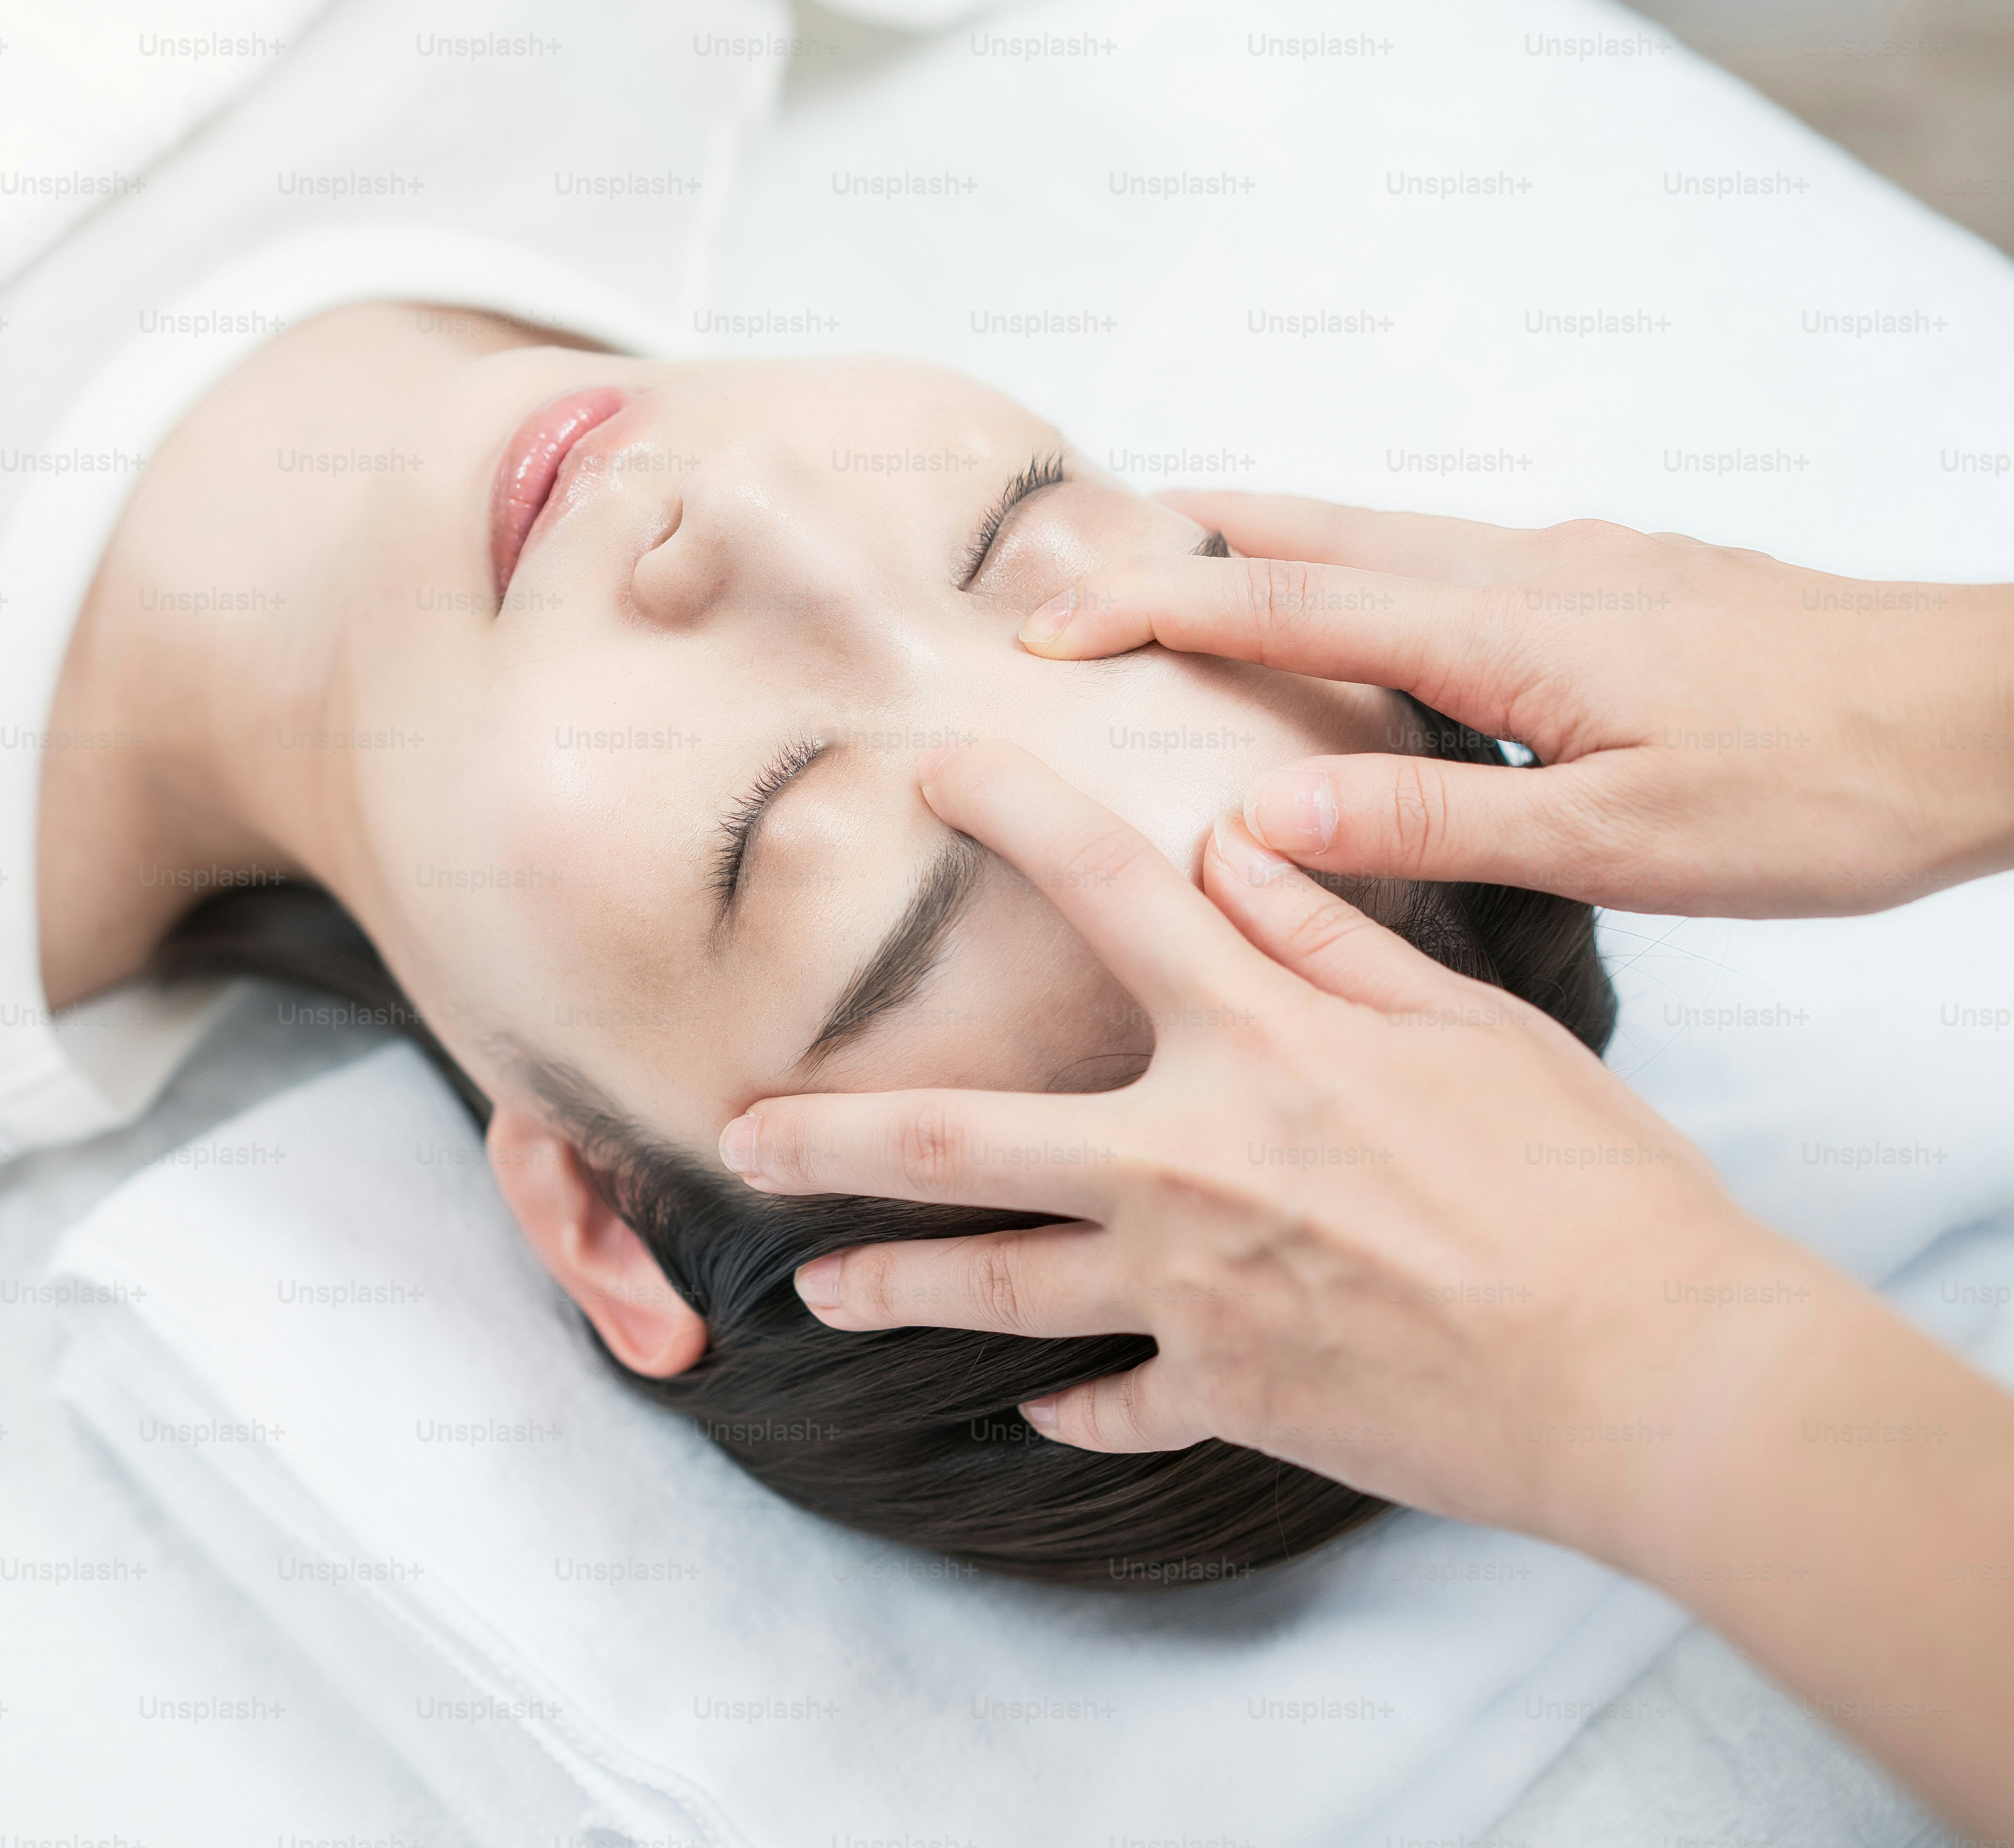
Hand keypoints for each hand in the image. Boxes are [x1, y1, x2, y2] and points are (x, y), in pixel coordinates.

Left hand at [717, 739, 1859, 1566]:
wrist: (1650, 1374)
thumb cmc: (1590, 1188)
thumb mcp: (1474, 1028)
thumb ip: (1334, 937)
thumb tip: (1232, 847)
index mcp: (1259, 1044)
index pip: (1108, 891)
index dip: (1012, 810)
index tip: (930, 766)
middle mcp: (1189, 1163)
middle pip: (958, 1145)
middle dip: (830, 1137)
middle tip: (738, 1138)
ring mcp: (1192, 1291)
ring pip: (992, 1290)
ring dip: (889, 1288)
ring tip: (813, 1294)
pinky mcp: (1229, 1394)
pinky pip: (1113, 1405)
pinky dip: (1073, 1408)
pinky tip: (1036, 1410)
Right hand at [1015, 493, 2013, 916]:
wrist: (1999, 713)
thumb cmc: (1824, 785)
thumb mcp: (1620, 838)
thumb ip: (1432, 822)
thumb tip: (1254, 827)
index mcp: (1507, 634)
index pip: (1287, 605)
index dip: (1157, 613)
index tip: (1052, 630)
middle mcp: (1532, 576)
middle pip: (1325, 535)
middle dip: (1194, 545)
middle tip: (1087, 556)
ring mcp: (1586, 571)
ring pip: (1395, 539)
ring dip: (1284, 548)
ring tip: (1202, 567)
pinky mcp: (1631, 588)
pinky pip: (1463, 561)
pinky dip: (1377, 571)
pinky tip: (1386, 616)